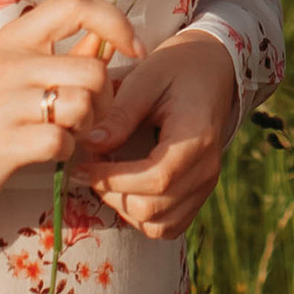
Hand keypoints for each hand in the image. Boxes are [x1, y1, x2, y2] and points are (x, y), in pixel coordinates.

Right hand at [0, 0, 140, 221]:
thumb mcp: (22, 73)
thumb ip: (68, 55)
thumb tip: (112, 38)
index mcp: (16, 37)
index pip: (76, 4)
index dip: (115, 22)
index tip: (135, 49)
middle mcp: (7, 63)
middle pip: (93, 70)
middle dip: (104, 99)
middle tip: (86, 116)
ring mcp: (1, 103)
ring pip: (81, 105)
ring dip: (85, 127)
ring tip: (65, 132)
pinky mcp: (0, 143)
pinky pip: (61, 141)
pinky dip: (67, 150)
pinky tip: (52, 151)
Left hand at [71, 29, 240, 243]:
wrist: (212, 69)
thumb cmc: (176, 69)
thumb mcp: (145, 79)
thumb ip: (120, 115)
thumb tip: (90, 145)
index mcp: (196, 138)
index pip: (156, 178)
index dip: (113, 180)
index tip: (81, 167)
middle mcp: (207, 169)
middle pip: (154, 208)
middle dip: (112, 194)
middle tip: (87, 171)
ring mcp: (206, 184)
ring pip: (160, 225)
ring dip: (125, 209)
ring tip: (105, 180)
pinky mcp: (200, 193)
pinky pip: (169, 225)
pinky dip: (143, 218)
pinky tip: (125, 190)